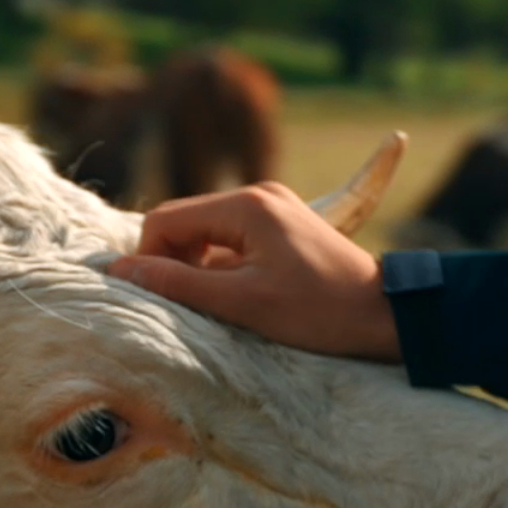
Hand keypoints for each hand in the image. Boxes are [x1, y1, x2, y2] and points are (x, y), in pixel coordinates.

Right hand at [105, 182, 402, 360]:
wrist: (386, 313)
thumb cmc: (318, 312)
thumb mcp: (241, 302)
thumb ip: (178, 284)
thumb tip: (121, 272)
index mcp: (246, 205)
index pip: (166, 220)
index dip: (149, 260)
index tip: (157, 298)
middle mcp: (258, 194)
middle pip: (184, 222)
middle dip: (173, 262)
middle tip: (183, 306)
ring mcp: (273, 207)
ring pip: (206, 232)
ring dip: (197, 267)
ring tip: (214, 305)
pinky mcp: (283, 224)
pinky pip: (231, 239)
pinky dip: (222, 266)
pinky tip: (238, 296)